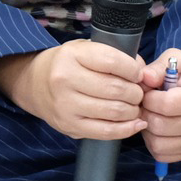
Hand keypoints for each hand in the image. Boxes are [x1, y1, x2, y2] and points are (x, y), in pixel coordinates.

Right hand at [0, 41, 146, 139]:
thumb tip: (145, 72)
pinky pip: (105, 132)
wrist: (35, 84)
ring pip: (113, 111)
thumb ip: (115, 55)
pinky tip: (135, 123)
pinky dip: (126, 129)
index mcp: (72, 55)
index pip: (113, 61)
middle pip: (116, 89)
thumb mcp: (87, 49)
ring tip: (135, 106)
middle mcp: (65, 79)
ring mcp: (66, 105)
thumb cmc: (69, 64)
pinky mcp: (69, 126)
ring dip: (133, 110)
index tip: (139, 74)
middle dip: (136, 92)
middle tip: (139, 92)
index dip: (134, 69)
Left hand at [137, 50, 180, 164]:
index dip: (148, 98)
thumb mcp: (174, 59)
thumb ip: (158, 67)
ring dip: (147, 130)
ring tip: (151, 115)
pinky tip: (156, 129)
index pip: (166, 105)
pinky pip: (162, 155)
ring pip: (158, 144)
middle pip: (160, 126)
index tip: (147, 91)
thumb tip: (145, 78)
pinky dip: (152, 144)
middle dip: (145, 113)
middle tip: (145, 104)